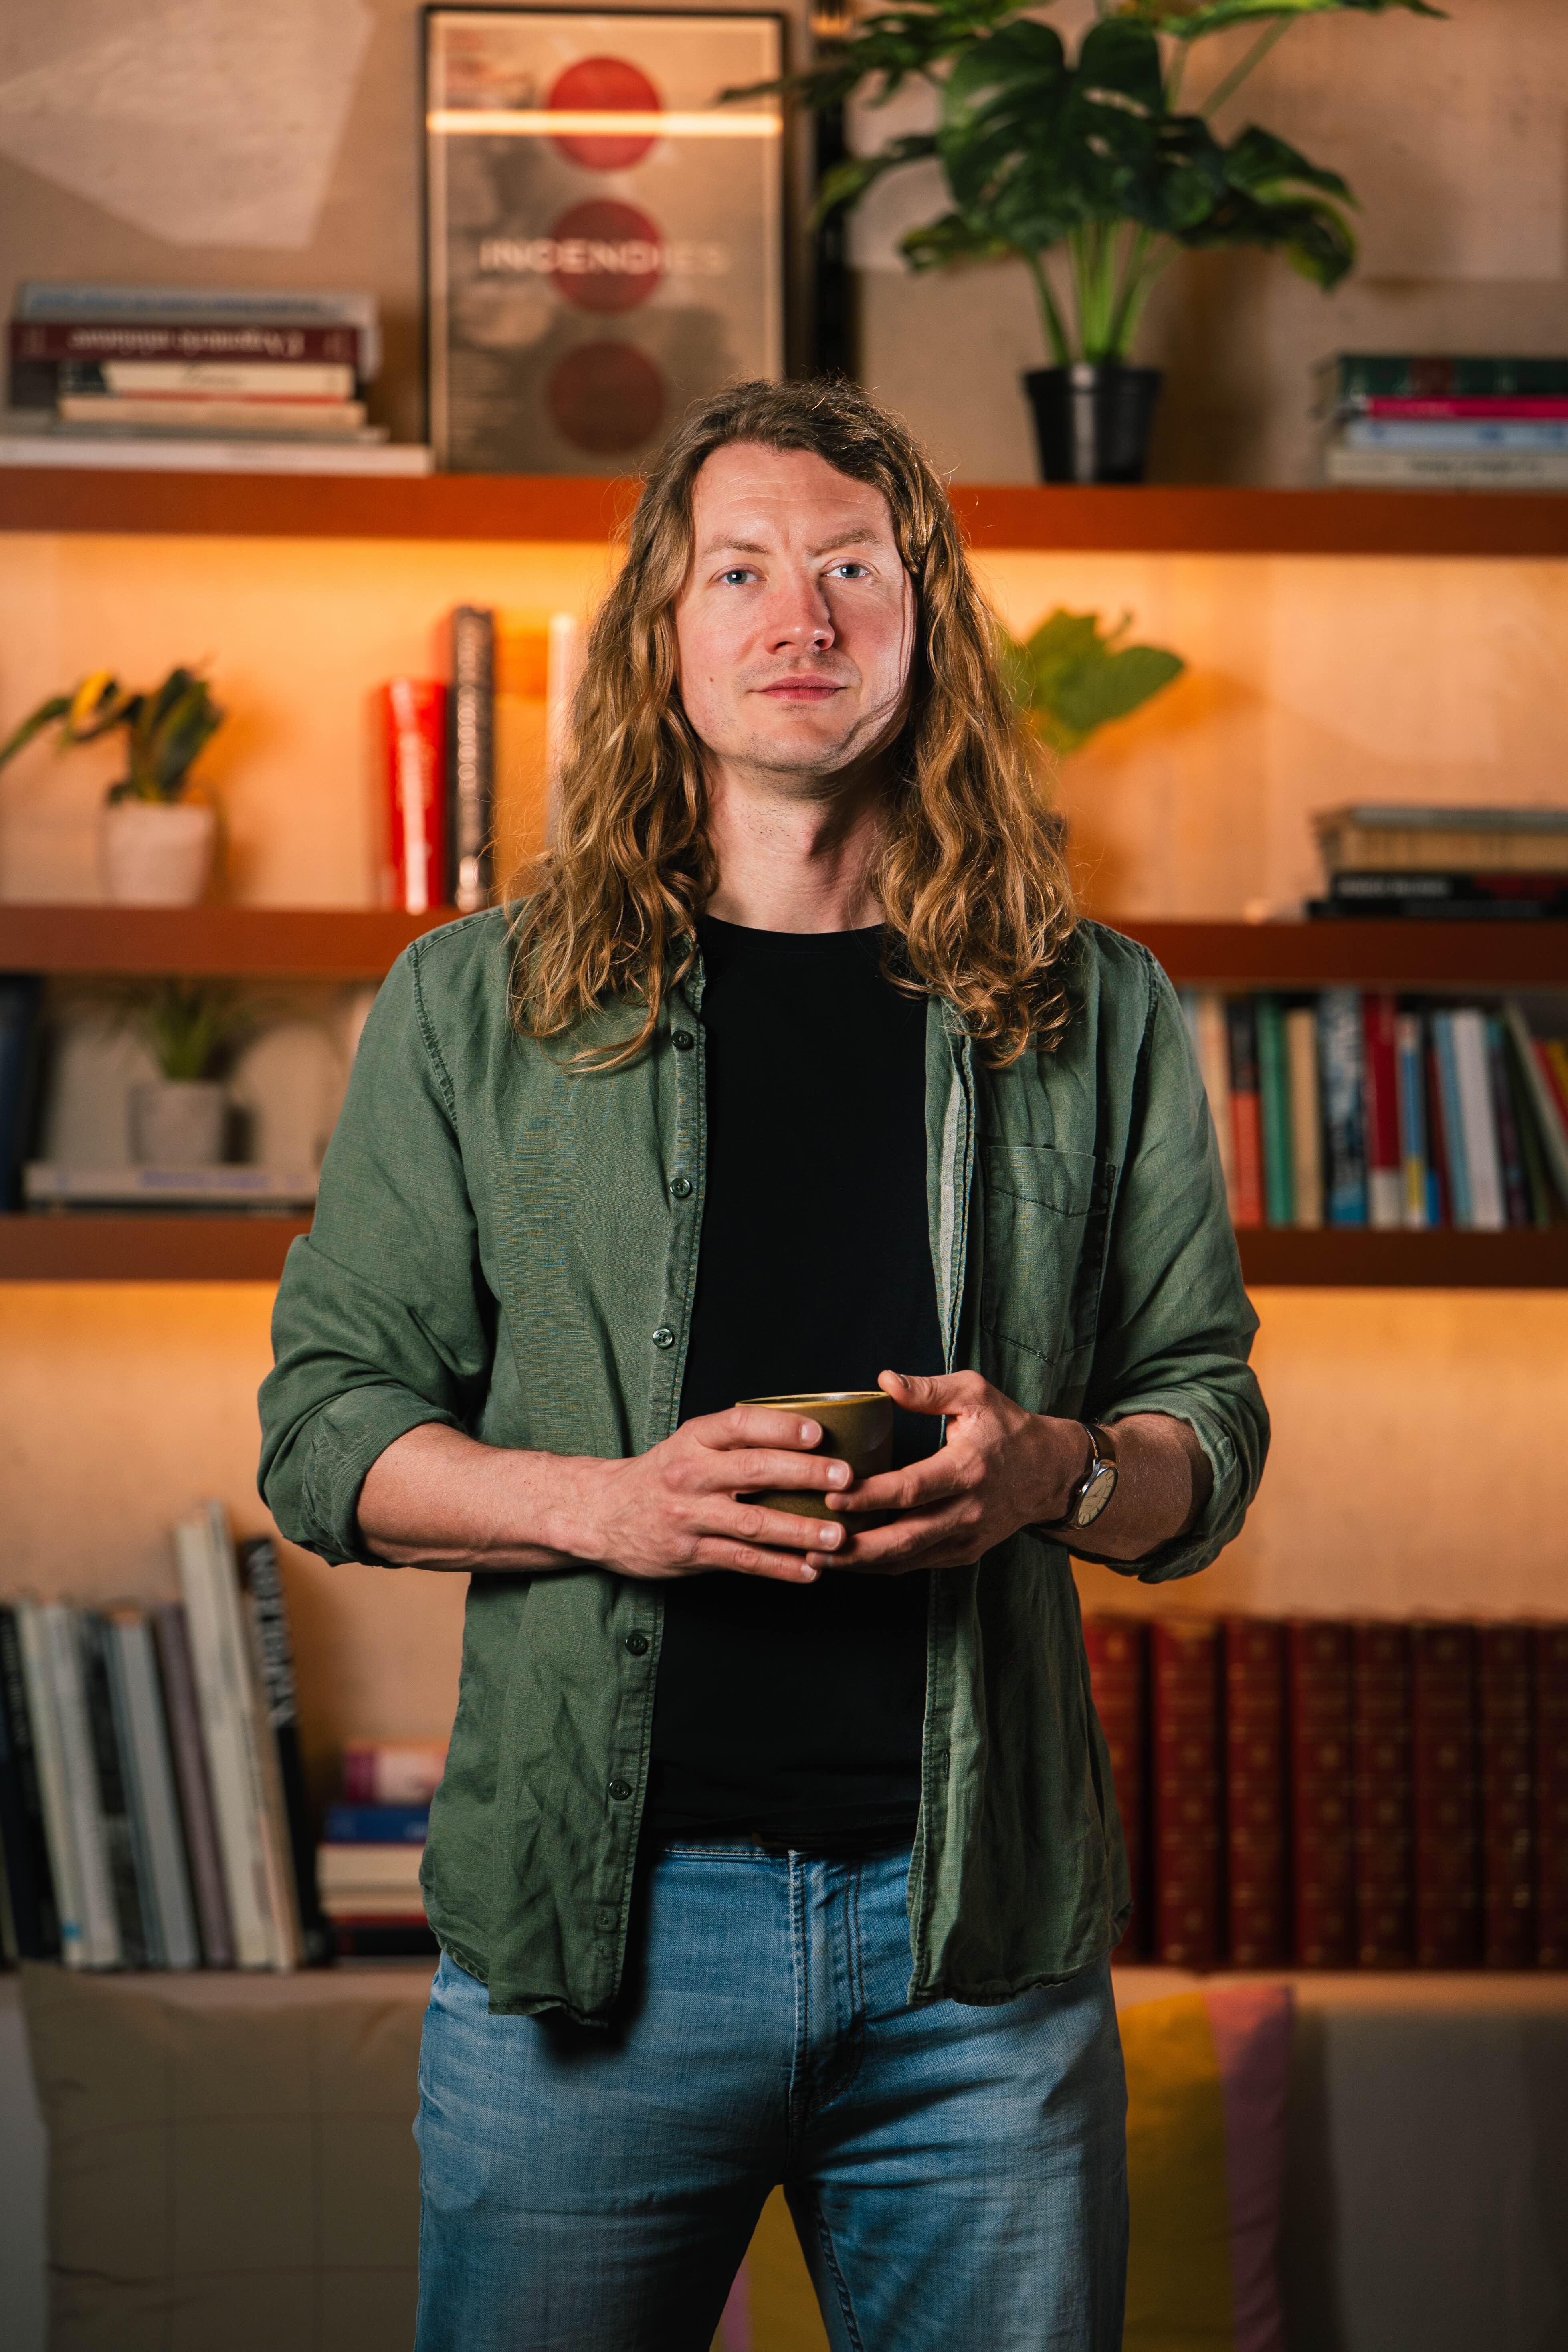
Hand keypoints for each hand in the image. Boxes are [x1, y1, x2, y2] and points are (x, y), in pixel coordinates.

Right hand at [569, 1406, 854, 1582]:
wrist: (600, 1513)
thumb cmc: (660, 1475)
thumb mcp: (689, 1444)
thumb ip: (735, 1441)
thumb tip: (806, 1436)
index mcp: (694, 1440)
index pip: (740, 1425)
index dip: (781, 1427)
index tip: (819, 1433)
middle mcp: (691, 1475)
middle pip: (754, 1471)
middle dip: (804, 1475)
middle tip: (845, 1479)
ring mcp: (690, 1517)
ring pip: (753, 1523)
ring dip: (800, 1531)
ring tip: (837, 1536)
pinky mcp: (691, 1553)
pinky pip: (742, 1561)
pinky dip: (779, 1568)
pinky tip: (810, 1571)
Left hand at [814, 1370, 1088, 1573]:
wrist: (1050, 1473)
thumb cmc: (1007, 1427)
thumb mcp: (975, 1394)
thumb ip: (929, 1389)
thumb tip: (884, 1380)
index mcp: (967, 1469)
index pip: (912, 1489)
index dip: (870, 1497)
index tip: (833, 1495)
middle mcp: (968, 1510)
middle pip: (905, 1538)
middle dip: (856, 1546)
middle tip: (812, 1543)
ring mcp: (967, 1537)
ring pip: (908, 1560)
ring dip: (862, 1563)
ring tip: (818, 1558)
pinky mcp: (965, 1552)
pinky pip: (918, 1564)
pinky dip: (883, 1565)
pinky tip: (850, 1559)